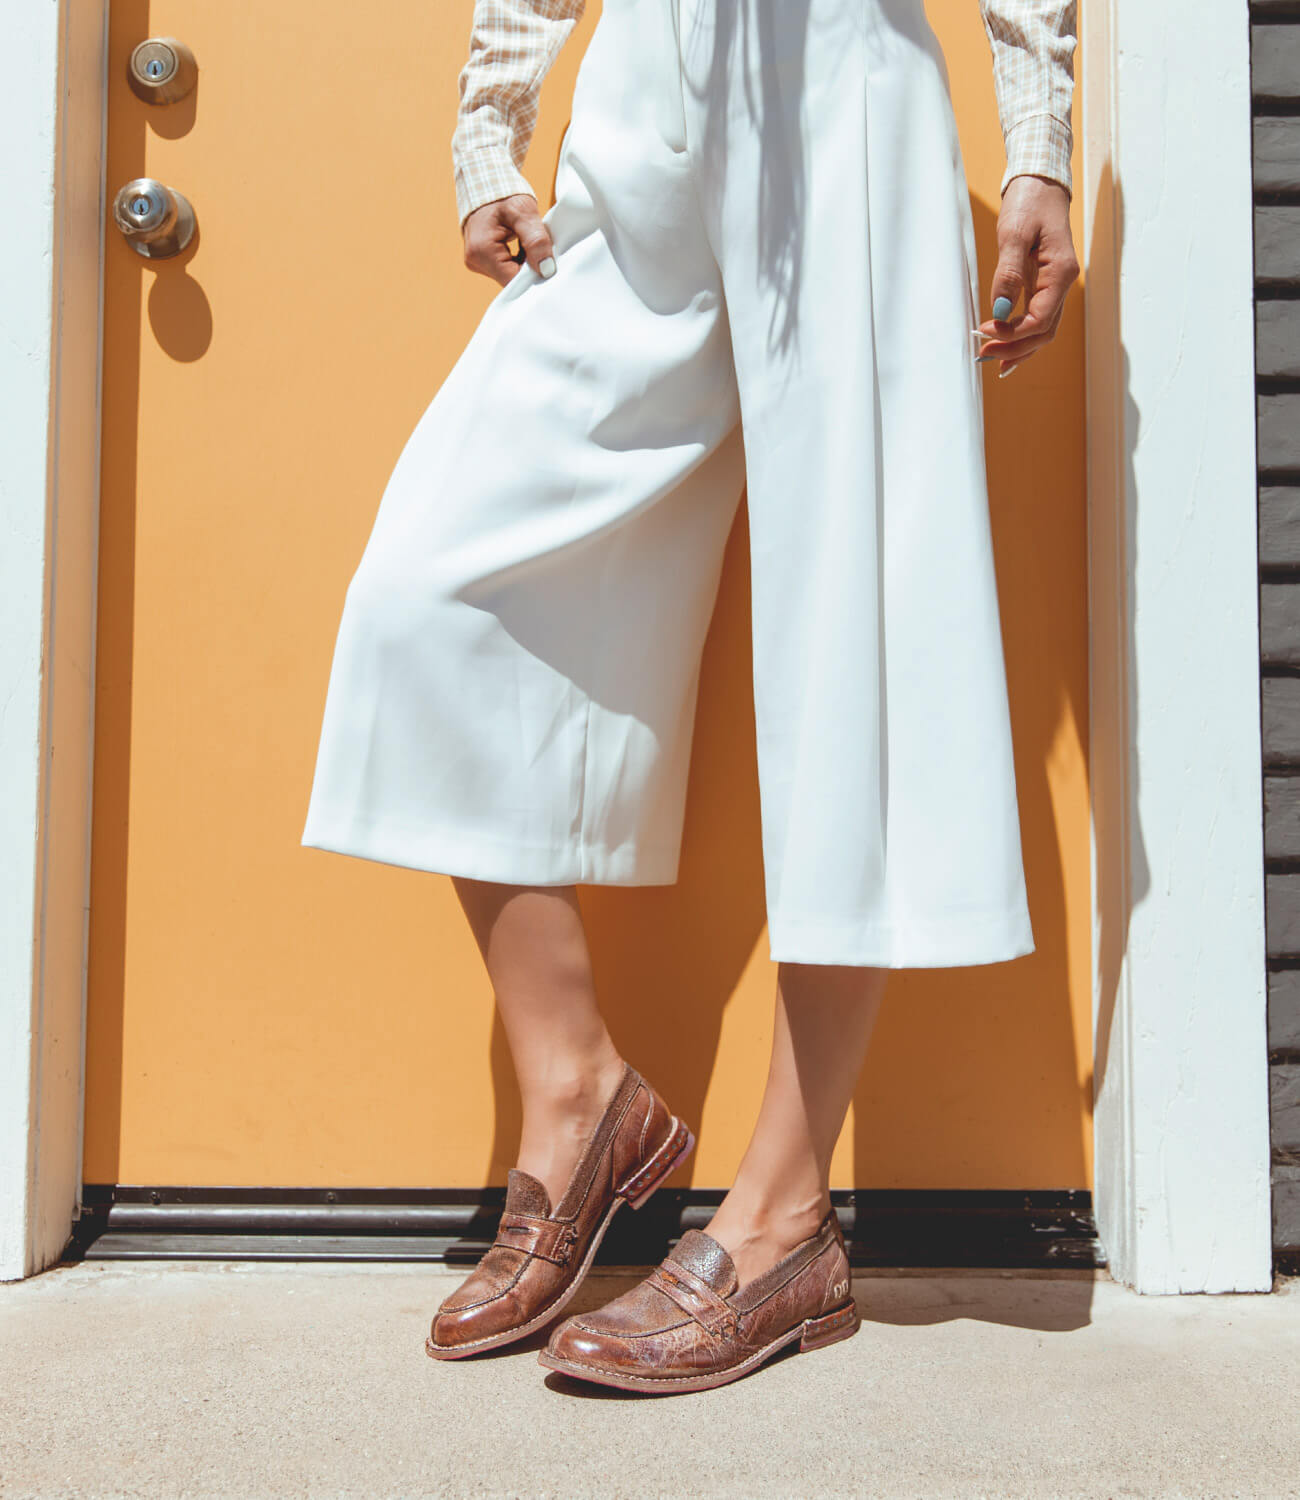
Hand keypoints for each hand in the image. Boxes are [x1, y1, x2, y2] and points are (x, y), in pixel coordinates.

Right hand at [461, 194, 557, 286]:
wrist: (486, 181)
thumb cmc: (503, 193)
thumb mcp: (524, 212)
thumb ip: (536, 240)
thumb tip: (546, 270)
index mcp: (481, 251)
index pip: (513, 281)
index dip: (533, 276)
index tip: (548, 265)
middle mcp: (475, 261)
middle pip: (511, 280)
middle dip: (530, 269)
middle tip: (543, 251)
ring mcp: (477, 262)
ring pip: (510, 275)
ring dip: (525, 264)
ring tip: (529, 243)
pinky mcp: (483, 260)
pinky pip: (506, 269)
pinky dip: (519, 261)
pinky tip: (523, 247)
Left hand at [974, 175, 1078, 377]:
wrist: (1040, 183)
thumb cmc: (1029, 202)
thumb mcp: (1014, 233)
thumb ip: (1007, 274)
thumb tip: (999, 311)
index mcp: (1060, 272)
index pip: (1040, 318)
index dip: (1013, 333)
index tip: (985, 332)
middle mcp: (1062, 282)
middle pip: (1043, 331)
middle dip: (1014, 348)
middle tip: (983, 355)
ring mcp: (1054, 285)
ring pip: (1042, 329)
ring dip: (1017, 348)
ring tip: (990, 359)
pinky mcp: (1043, 284)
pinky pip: (1037, 318)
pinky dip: (1022, 337)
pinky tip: (1004, 349)